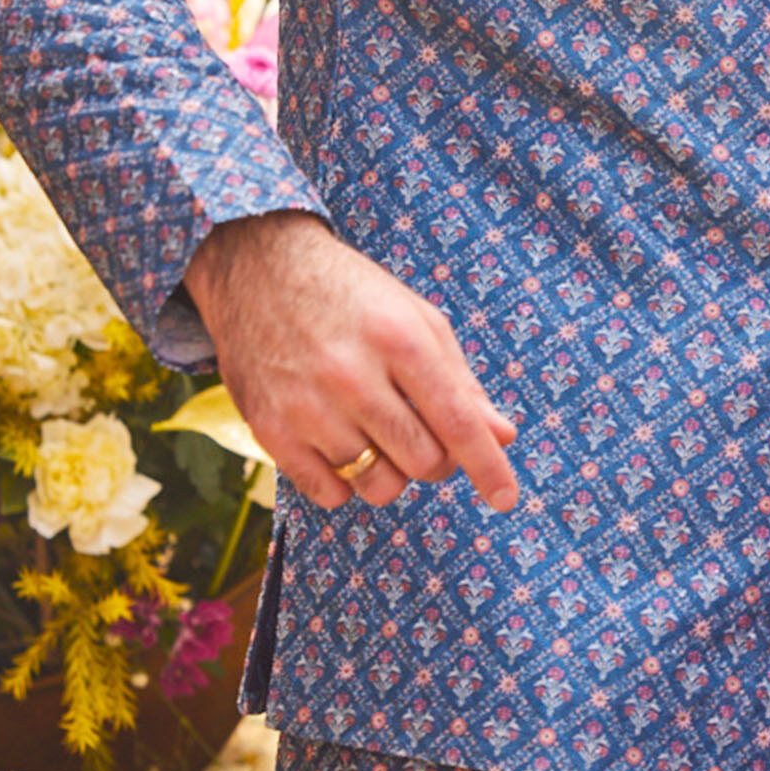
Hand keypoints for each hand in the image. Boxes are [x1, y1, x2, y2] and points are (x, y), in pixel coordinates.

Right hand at [184, 210, 519, 515]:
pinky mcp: (269, 430)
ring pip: (378, 486)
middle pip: (423, 462)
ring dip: (392, 473)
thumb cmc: (355, 297)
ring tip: (381, 435)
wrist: (263, 271)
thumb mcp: (418, 320)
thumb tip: (503, 437)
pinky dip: (347, 481)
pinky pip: (329, 494)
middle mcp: (353, 376)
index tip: (506, 499)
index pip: (456, 421)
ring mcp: (307, 406)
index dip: (487, 465)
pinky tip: (343, 443)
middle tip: (426, 435)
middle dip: (439, 461)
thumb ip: (461, 382)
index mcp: (400, 340)